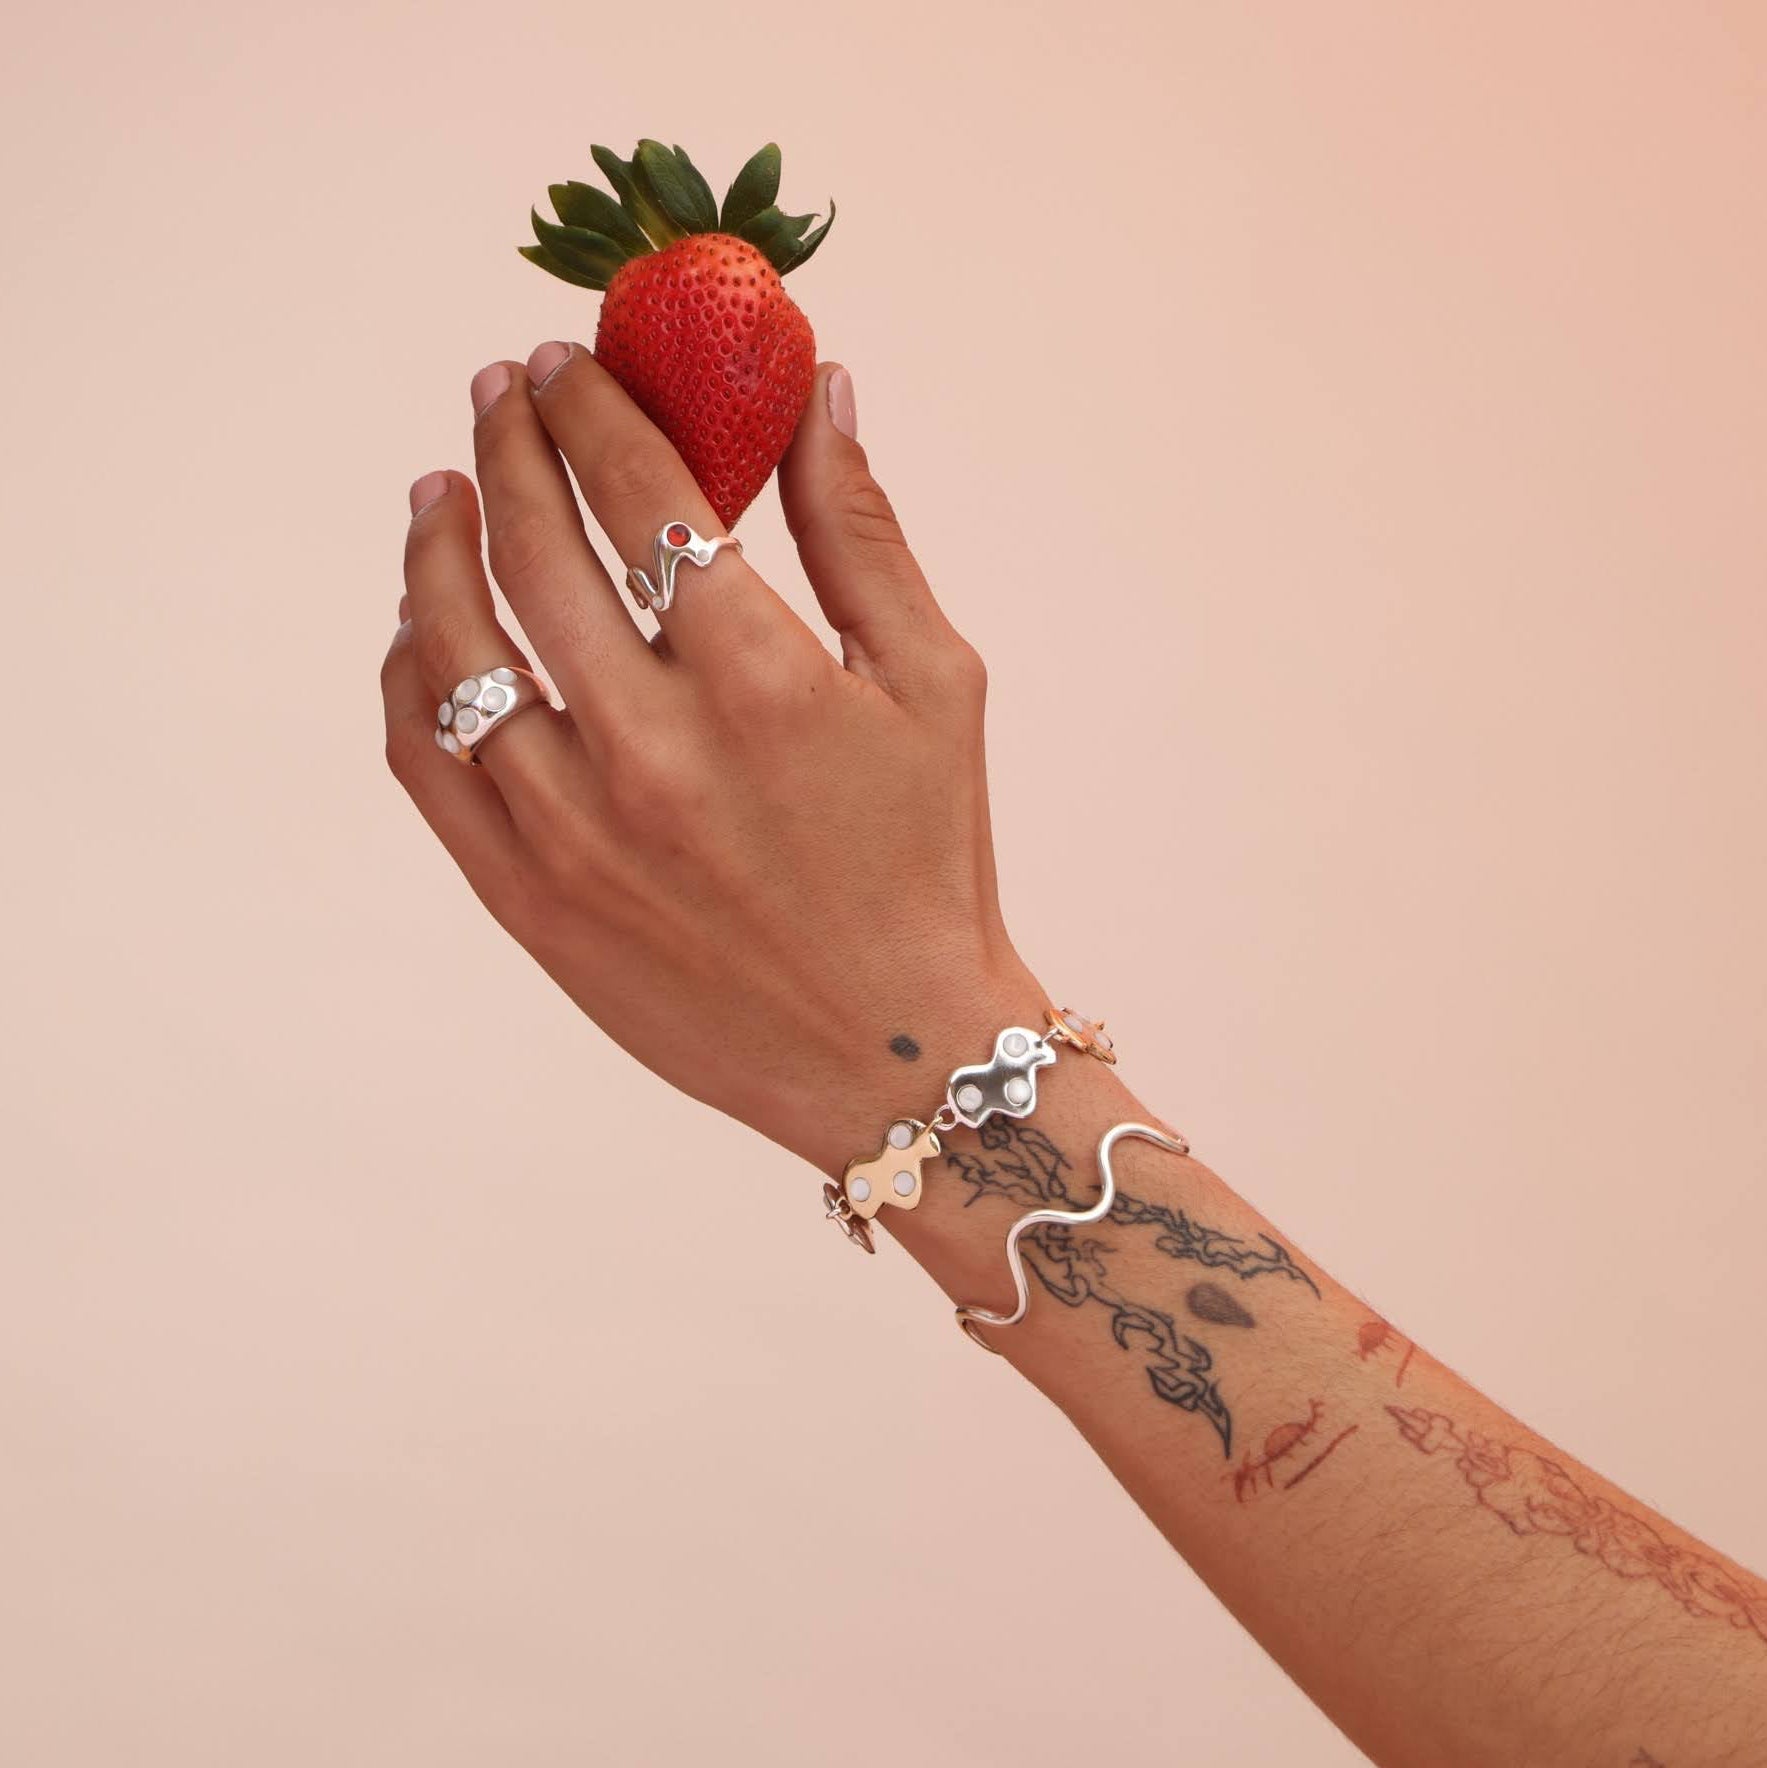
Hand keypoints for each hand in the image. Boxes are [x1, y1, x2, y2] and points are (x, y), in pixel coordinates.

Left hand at [381, 344, 1043, 1173]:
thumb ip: (862, 531)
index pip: (641, 495)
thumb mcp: (933, 685)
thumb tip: (815, 388)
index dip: (591, 408)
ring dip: (434, 546)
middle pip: (533, 550)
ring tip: (439, 490)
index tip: (564, 360)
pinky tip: (421, 630)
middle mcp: (652, 752)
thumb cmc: (929, 861)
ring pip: (452, 649)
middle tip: (499, 393)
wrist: (891, 1054)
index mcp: (762, 684)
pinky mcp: (530, 901)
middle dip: (507, 445)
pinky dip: (408, 675)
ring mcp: (575, 832)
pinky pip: (425, 759)